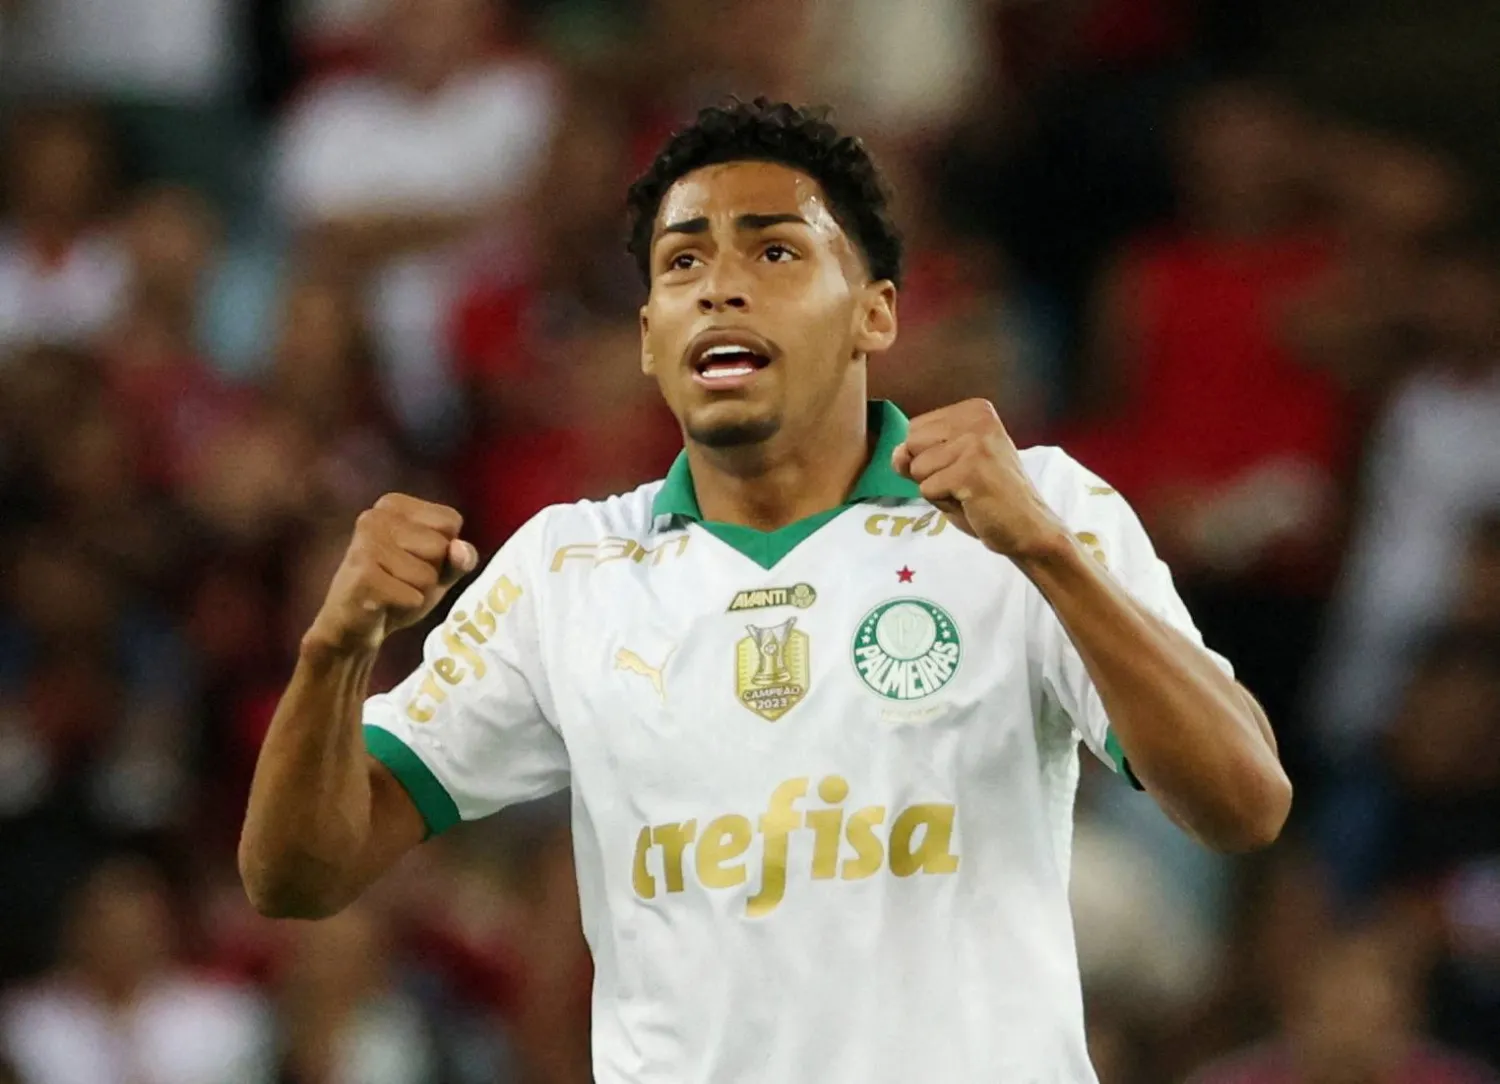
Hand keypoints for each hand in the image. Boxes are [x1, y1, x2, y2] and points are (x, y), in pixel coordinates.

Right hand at [306, 493, 478, 652]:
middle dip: (431, 573)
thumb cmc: (398, 589)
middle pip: (440, 547)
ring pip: (427, 574)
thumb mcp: (440, 571)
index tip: (415, 559)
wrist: (353, 626)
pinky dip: (406, 606)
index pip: (450, 521)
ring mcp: (365, 543)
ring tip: (391, 590)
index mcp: (394, 504)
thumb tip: (460, 548)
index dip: (445, 550)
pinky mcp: (361, 574)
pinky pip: (413, 596)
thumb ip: (461, 558)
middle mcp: (376, 516)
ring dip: (417, 592)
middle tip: (400, 579)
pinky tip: (382, 603)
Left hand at [892, 399, 1065, 558]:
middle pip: (911, 444)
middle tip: (966, 483)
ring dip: (937, 489)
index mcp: (974, 410)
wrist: (1028, 528)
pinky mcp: (971, 470)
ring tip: (970, 492)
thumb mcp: (948, 468)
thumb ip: (917, 456)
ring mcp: (975, 442)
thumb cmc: (988, 498)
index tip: (963, 469)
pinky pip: (927, 489)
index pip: (914, 428)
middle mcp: (977, 418)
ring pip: (917, 468)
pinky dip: (944, 503)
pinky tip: (973, 502)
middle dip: (929, 472)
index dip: (928, 458)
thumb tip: (897, 453)